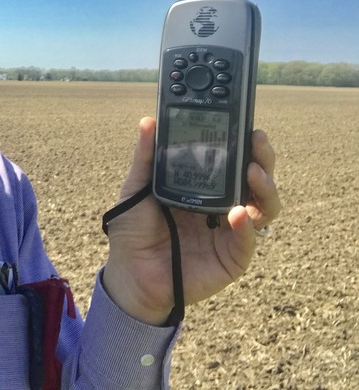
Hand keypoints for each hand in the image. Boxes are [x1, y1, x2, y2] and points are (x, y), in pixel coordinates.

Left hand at [102, 117, 280, 324]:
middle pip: (255, 179)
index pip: (231, 160)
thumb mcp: (136, 190)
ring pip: (264, 206)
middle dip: (261, 156)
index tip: (244, 122)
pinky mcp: (232, 257)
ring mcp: (230, 231)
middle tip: (256, 140)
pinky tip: (237, 213)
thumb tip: (148, 121)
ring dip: (265, 188)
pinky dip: (246, 225)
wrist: (130, 274)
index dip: (241, 142)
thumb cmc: (133, 232)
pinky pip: (249, 239)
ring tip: (253, 172)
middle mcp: (222, 206)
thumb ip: (145, 158)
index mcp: (202, 187)